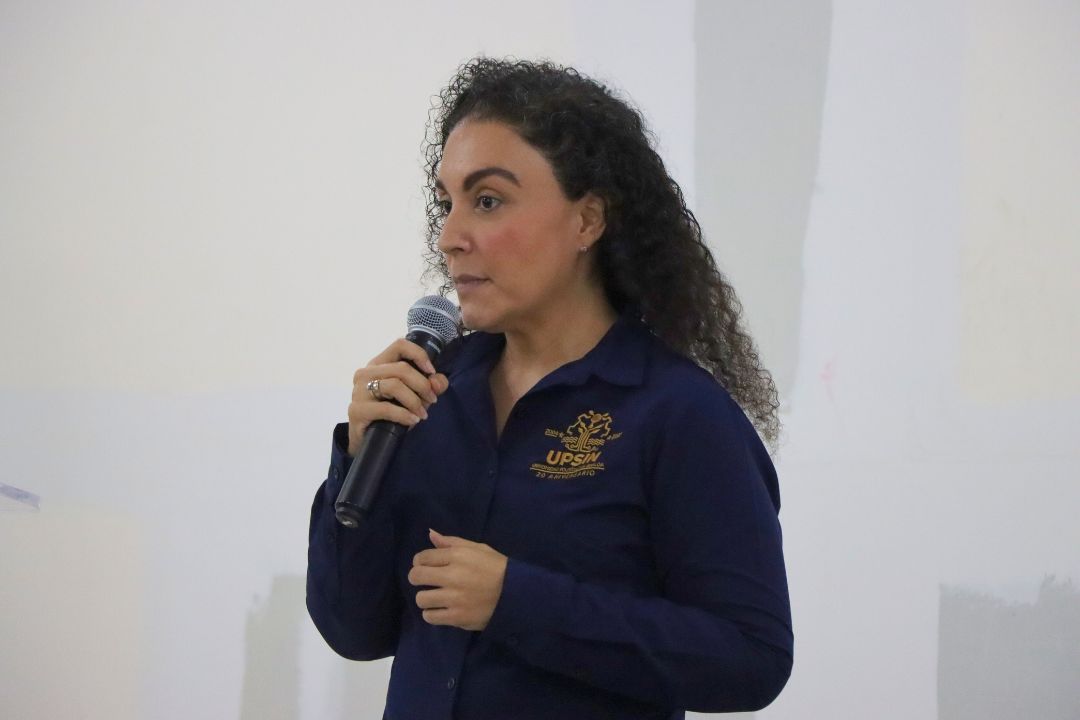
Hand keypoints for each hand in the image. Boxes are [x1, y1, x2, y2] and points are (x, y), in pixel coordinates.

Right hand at [347, 339, 450, 454]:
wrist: (369, 442)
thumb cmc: (391, 415)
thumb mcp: (415, 397)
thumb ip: (431, 386)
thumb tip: (438, 381)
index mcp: (379, 364)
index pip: (399, 345)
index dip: (419, 355)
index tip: (431, 371)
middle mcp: (366, 373)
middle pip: (401, 368)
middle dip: (422, 384)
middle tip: (432, 399)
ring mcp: (359, 391)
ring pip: (394, 385)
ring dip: (414, 401)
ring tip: (422, 414)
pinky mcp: (357, 410)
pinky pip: (386, 408)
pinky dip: (404, 415)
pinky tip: (413, 420)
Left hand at [409, 529, 508, 631]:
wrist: (516, 595)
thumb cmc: (497, 568)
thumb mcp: (478, 548)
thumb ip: (452, 542)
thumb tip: (431, 534)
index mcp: (458, 556)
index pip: (423, 557)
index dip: (420, 562)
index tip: (425, 566)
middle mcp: (453, 575)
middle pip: (416, 576)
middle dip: (417, 578)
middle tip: (426, 582)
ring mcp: (454, 598)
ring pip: (421, 599)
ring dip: (426, 598)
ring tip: (436, 598)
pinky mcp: (457, 617)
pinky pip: (430, 617)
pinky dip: (432, 614)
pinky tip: (441, 610)